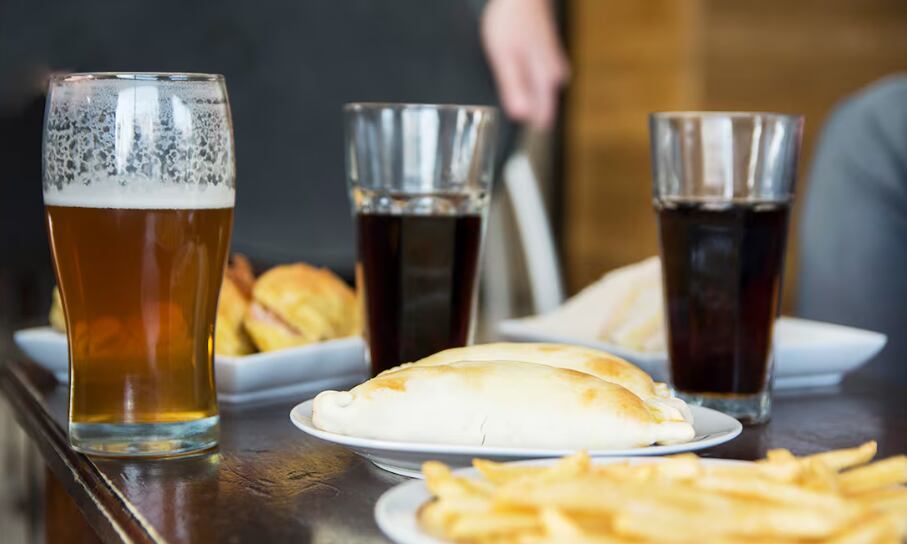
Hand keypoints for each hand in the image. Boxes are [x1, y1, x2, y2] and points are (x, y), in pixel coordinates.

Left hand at [481, 0, 569, 129]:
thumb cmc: (512, 20)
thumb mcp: (504, 57)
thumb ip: (513, 87)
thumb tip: (521, 117)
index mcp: (546, 79)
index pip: (543, 119)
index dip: (526, 133)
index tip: (511, 144)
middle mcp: (556, 76)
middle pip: (541, 108)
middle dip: (525, 116)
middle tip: (502, 118)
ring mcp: (554, 67)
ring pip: (539, 95)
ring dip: (526, 101)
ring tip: (508, 98)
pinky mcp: (549, 60)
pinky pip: (537, 83)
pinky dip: (526, 86)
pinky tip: (515, 80)